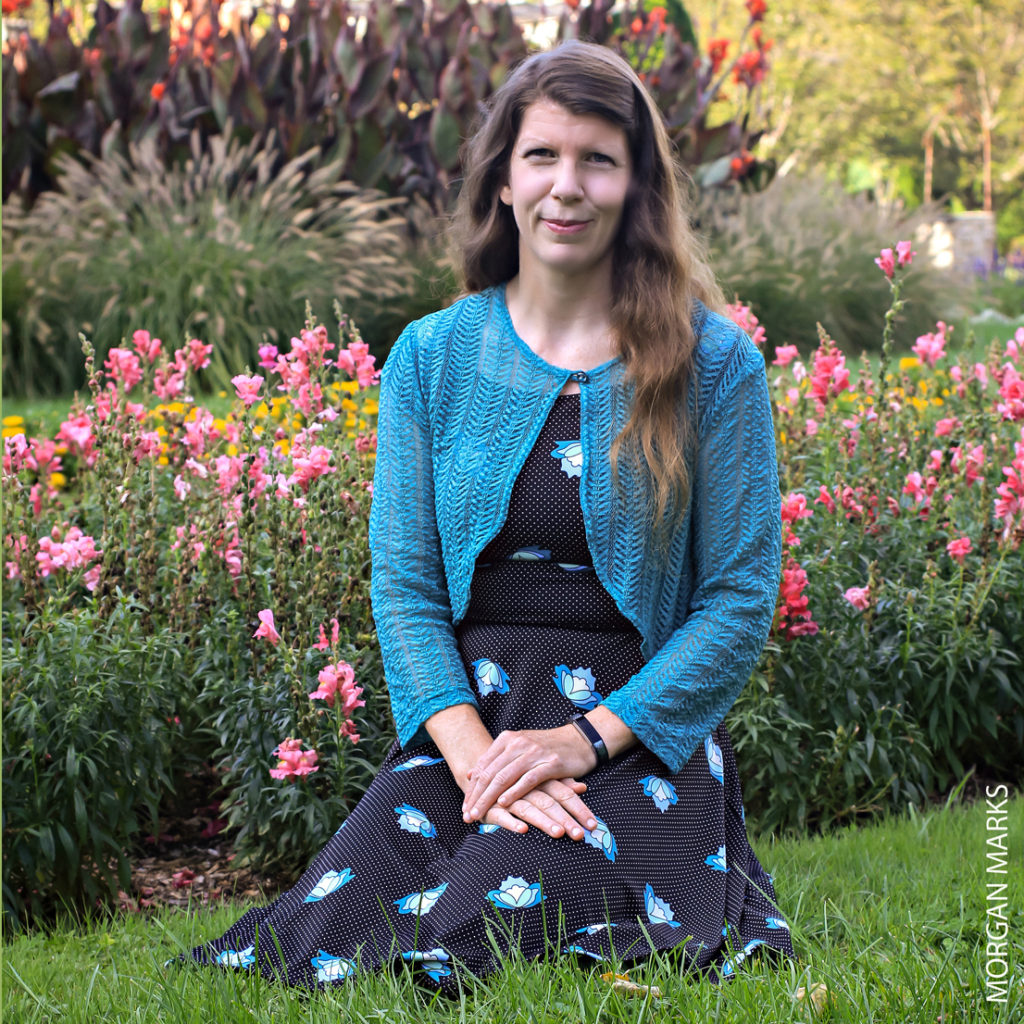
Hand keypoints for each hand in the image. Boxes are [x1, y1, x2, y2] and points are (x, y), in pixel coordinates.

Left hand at [462, 724, 596, 824]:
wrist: (578, 739)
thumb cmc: (546, 747)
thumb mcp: (519, 748)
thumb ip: (496, 759)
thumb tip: (471, 774)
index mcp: (507, 739)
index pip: (483, 765)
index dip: (472, 788)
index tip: (465, 806)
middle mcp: (518, 743)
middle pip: (490, 773)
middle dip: (477, 796)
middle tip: (467, 815)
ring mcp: (533, 753)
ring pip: (504, 777)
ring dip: (489, 798)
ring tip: (479, 814)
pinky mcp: (550, 763)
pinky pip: (527, 780)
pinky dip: (514, 792)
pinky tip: (504, 804)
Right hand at [478, 778, 597, 839]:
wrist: (482, 772)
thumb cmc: (517, 780)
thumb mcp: (539, 779)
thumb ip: (560, 783)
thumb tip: (583, 787)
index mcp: (539, 779)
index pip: (563, 794)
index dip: (578, 808)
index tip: (593, 825)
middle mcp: (525, 787)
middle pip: (549, 802)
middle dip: (566, 819)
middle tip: (580, 835)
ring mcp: (507, 797)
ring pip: (528, 808)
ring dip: (544, 822)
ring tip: (559, 833)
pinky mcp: (490, 807)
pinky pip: (501, 815)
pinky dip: (511, 822)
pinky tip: (523, 830)